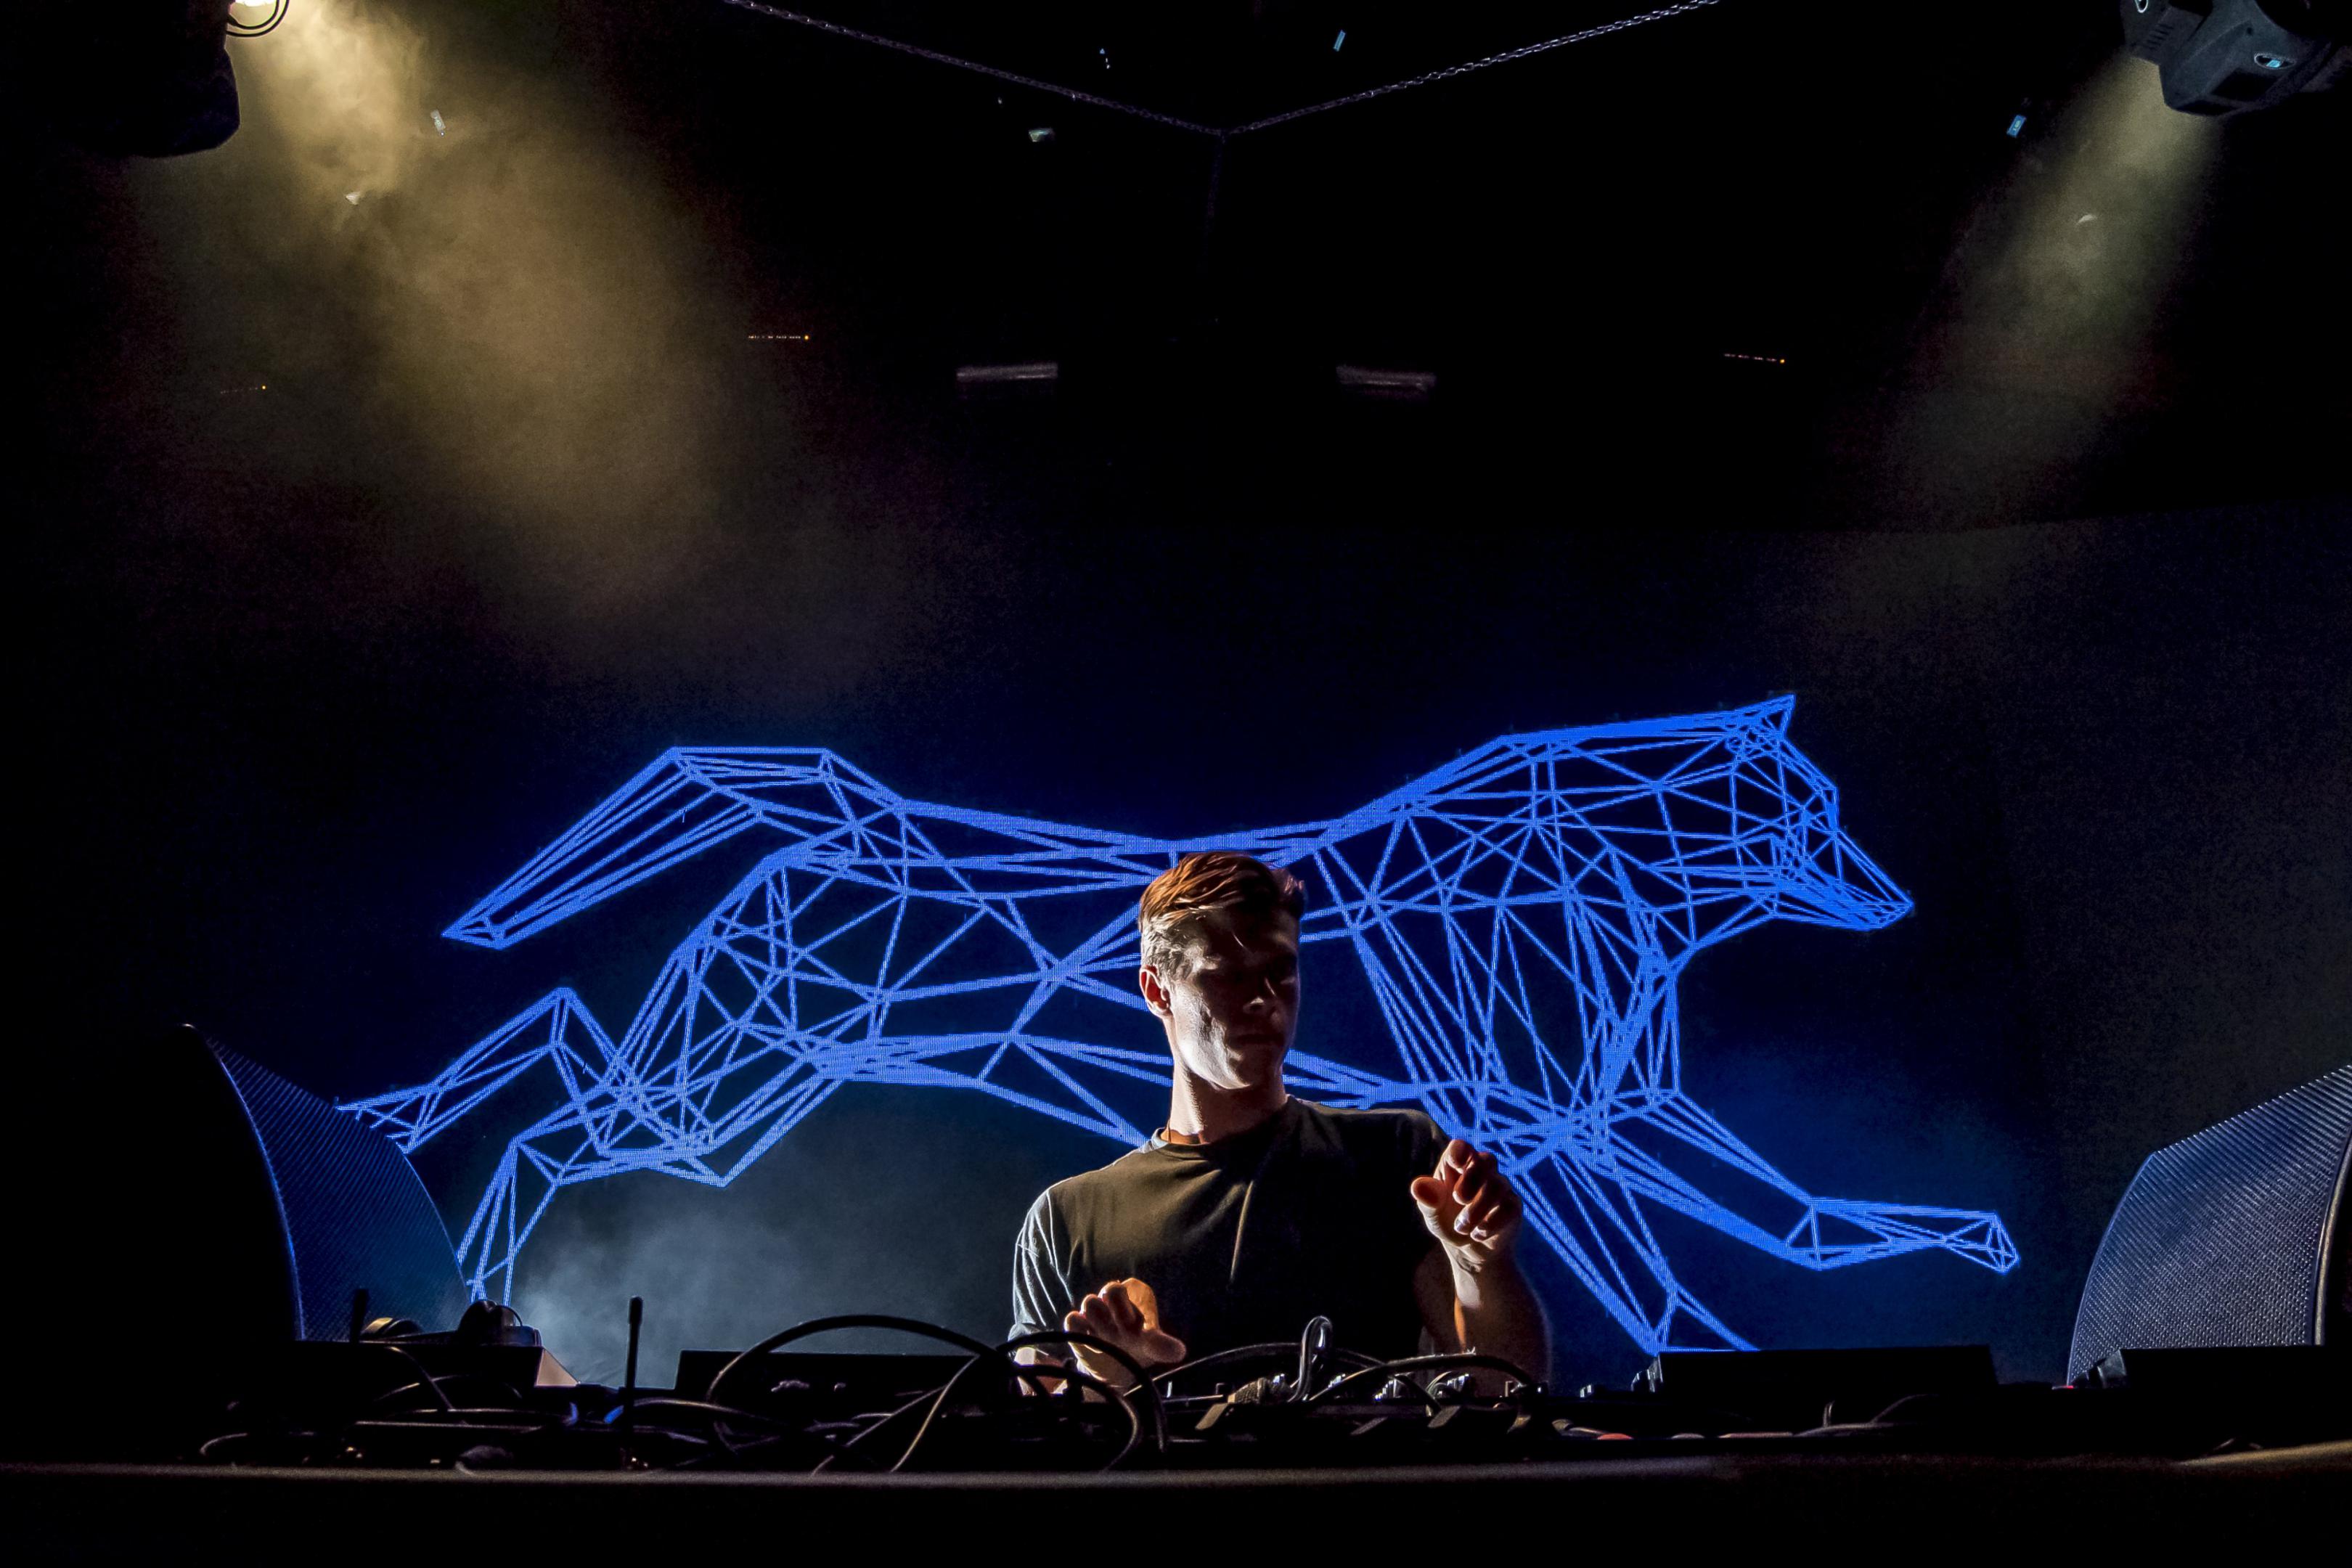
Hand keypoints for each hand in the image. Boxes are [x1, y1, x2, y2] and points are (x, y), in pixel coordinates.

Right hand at [1061, 1277, 1185, 1390]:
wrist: (1113, 1369)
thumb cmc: (1137, 1349)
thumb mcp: (1153, 1347)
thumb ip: (1163, 1346)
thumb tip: (1179, 1351)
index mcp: (1136, 1302)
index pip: (1136, 1289)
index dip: (1138, 1305)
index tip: (1139, 1328)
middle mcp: (1115, 1304)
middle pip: (1112, 1290)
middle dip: (1118, 1308)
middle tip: (1123, 1331)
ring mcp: (1095, 1315)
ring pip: (1091, 1303)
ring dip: (1098, 1321)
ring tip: (1105, 1339)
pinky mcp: (1077, 1328)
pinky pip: (1072, 1320)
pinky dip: (1079, 1328)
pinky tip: (1089, 1342)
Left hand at [1411, 1139, 1523, 1272]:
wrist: (1468, 1250)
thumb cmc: (1447, 1221)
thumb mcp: (1432, 1213)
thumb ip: (1427, 1199)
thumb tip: (1418, 1186)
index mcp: (1458, 1165)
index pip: (1462, 1147)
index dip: (1460, 1151)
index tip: (1456, 1164)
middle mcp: (1482, 1171)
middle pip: (1486, 1160)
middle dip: (1472, 1179)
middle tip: (1458, 1199)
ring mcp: (1500, 1187)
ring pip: (1497, 1186)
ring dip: (1477, 1208)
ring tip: (1461, 1227)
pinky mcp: (1513, 1206)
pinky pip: (1509, 1206)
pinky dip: (1491, 1222)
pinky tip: (1477, 1234)